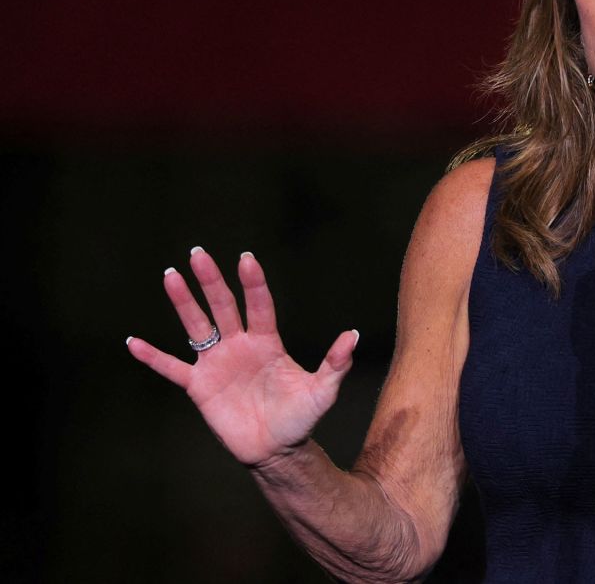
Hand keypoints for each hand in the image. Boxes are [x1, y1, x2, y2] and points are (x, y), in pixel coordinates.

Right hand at [127, 247, 358, 467]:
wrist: (276, 450)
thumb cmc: (300, 418)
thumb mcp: (322, 391)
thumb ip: (335, 364)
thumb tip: (353, 336)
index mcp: (267, 343)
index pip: (259, 305)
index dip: (253, 283)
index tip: (246, 258)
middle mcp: (239, 346)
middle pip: (223, 306)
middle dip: (211, 280)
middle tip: (198, 253)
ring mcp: (216, 364)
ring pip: (196, 326)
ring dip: (182, 302)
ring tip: (170, 276)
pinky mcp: (199, 386)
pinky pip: (171, 368)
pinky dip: (153, 357)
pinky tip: (133, 342)